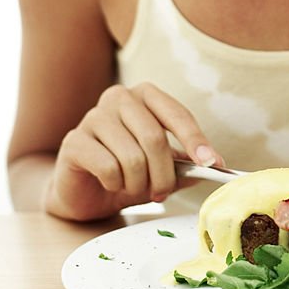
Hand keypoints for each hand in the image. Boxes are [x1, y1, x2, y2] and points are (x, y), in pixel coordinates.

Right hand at [45, 82, 223, 220]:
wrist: (83, 192)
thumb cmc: (126, 172)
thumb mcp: (161, 168)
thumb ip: (185, 164)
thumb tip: (215, 165)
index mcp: (145, 95)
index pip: (177, 115)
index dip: (196, 141)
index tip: (213, 164)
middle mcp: (119, 97)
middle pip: (154, 138)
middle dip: (164, 174)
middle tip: (163, 193)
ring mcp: (93, 116)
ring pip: (132, 156)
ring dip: (139, 183)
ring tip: (134, 188)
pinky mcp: (74, 141)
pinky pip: (108, 167)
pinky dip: (116, 184)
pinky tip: (111, 184)